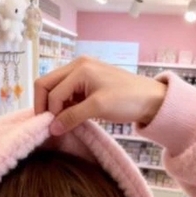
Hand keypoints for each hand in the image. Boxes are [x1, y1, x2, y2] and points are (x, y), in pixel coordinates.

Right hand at [34, 55, 167, 135]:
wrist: (151, 99)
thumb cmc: (128, 100)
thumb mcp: (98, 108)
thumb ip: (72, 116)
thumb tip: (52, 128)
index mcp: (79, 68)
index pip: (51, 90)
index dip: (48, 112)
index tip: (52, 130)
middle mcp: (77, 65)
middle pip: (47, 84)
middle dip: (45, 106)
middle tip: (49, 126)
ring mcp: (82, 72)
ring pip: (55, 89)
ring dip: (54, 106)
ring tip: (61, 123)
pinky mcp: (87, 82)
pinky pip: (67, 93)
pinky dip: (64, 105)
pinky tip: (70, 118)